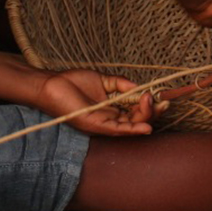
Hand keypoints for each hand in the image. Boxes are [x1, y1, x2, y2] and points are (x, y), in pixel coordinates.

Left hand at [33, 69, 161, 136]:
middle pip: (138, 120)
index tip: (159, 95)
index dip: (150, 105)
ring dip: (145, 116)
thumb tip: (140, 88)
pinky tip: (146, 127)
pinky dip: (133, 130)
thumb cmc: (74, 82)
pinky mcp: (96, 125)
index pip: (137, 111)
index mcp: (113, 109)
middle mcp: (110, 119)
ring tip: (151, 102)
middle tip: (158, 99)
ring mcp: (103, 124)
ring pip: (131, 126)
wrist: (52, 84)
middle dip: (151, 111)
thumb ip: (122, 84)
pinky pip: (118, 130)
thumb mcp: (104, 80)